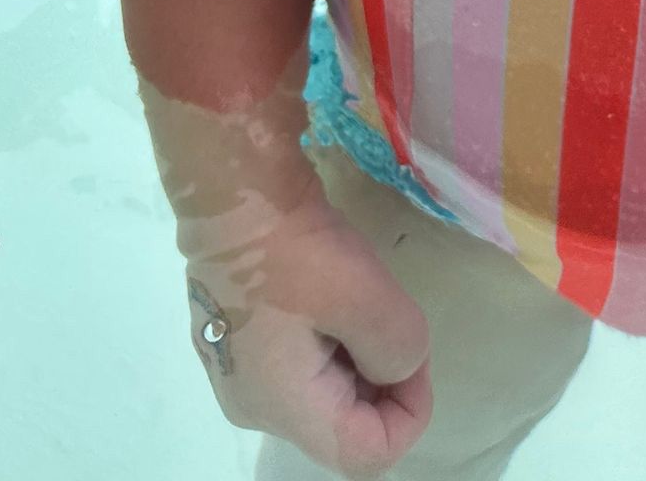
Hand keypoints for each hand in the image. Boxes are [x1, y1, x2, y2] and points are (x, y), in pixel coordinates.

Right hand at [183, 185, 432, 474]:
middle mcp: (255, 407)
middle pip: (344, 424)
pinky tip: (326, 291)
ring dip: (356, 354)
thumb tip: (395, 369)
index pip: (366, 454)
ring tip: (356, 296)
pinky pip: (299, 362)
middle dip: (383, 378)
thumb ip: (399, 350)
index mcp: (283, 410)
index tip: (415, 352)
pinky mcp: (234, 338)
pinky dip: (328, 338)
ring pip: (323, 392)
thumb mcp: (366, 297)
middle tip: (387, 312)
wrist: (230, 191)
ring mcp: (238, 373)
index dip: (410, 414)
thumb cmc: (294, 248)